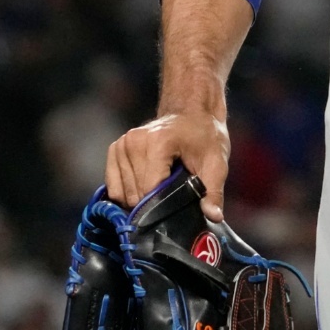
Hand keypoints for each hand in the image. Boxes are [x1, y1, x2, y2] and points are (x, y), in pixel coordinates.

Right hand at [106, 111, 230, 222]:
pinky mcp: (115, 148)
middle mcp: (134, 141)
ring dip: (139, 199)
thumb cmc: (205, 137)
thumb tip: (215, 216)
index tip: (176, 212)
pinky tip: (143, 187)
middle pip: (135, 193)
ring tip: (159, 188)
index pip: (150, 189)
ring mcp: (122, 144)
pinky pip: (113, 185)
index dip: (163, 206)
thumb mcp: (216, 163)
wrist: (191, 113)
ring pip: (122, 193)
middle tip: (171, 196)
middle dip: (152, 204)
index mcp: (158, 142)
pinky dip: (126, 192)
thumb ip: (213, 191)